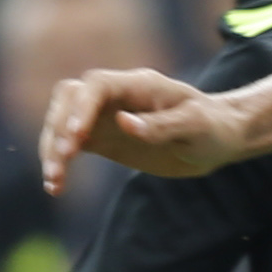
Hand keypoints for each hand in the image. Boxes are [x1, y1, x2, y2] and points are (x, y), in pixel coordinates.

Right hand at [41, 69, 245, 190]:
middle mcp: (114, 96)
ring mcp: (104, 116)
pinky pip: (70, 147)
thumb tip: (124, 122)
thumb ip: (162, 125)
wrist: (219, 138)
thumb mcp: (196, 126)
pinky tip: (56, 187)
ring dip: (52, 149)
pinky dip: (60, 163)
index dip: (82, 107)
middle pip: (69, 99)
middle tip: (64, 159)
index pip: (97, 86)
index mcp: (138, 85)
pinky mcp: (101, 139)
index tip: (77, 135)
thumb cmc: (212, 126)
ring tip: (54, 180)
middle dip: (60, 127)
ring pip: (62, 123)